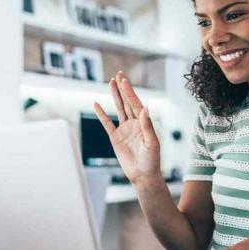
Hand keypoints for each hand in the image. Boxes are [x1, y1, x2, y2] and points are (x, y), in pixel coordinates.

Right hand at [93, 71, 160, 186]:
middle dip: (123, 88)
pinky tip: (96, 104)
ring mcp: (124, 129)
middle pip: (128, 102)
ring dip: (115, 96)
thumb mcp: (152, 143)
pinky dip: (101, 114)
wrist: (143, 175)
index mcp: (144, 123)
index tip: (124, 81)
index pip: (136, 104)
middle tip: (119, 74)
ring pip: (119, 108)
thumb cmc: (152, 160)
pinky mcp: (115, 137)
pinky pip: (107, 123)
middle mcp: (134, 123)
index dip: (130, 92)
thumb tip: (145, 108)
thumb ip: (147, 126)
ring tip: (111, 82)